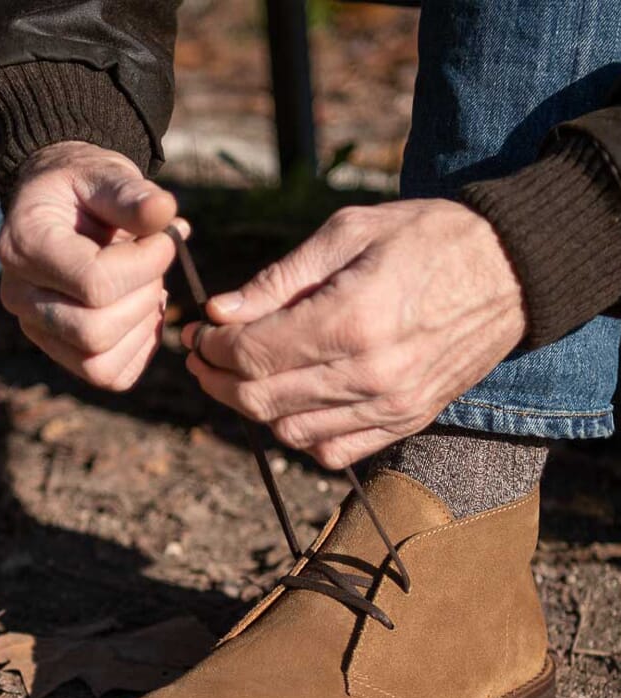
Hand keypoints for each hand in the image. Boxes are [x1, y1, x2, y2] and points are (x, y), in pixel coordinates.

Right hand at [0, 141, 187, 390]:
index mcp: (23, 247)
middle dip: (143, 298)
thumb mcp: (103, 173)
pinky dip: (138, 349)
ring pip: (98, 364)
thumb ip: (129, 192)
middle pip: (93, 334)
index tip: (167, 238)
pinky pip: (107, 376)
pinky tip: (142, 310)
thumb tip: (164, 213)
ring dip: (141, 327)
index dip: (146, 265)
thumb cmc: (82, 188)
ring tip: (149, 286)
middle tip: (155, 264)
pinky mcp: (58, 351)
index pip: (93, 283)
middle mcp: (19, 296)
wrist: (60, 205)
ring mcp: (35, 330)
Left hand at [183, 200, 526, 467]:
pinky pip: (332, 452)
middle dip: (216, 380)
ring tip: (241, 377)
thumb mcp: (349, 233)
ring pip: (290, 431)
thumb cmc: (427, 238)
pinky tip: (290, 403)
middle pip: (262, 399)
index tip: (198, 332)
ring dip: (252, 408)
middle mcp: (370, 372)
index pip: (253, 354)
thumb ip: (279, 280)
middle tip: (202, 358)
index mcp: (353, 318)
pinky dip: (299, 435)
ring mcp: (391, 405)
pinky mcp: (406, 421)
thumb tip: (220, 313)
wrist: (512, 270)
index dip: (212, 347)